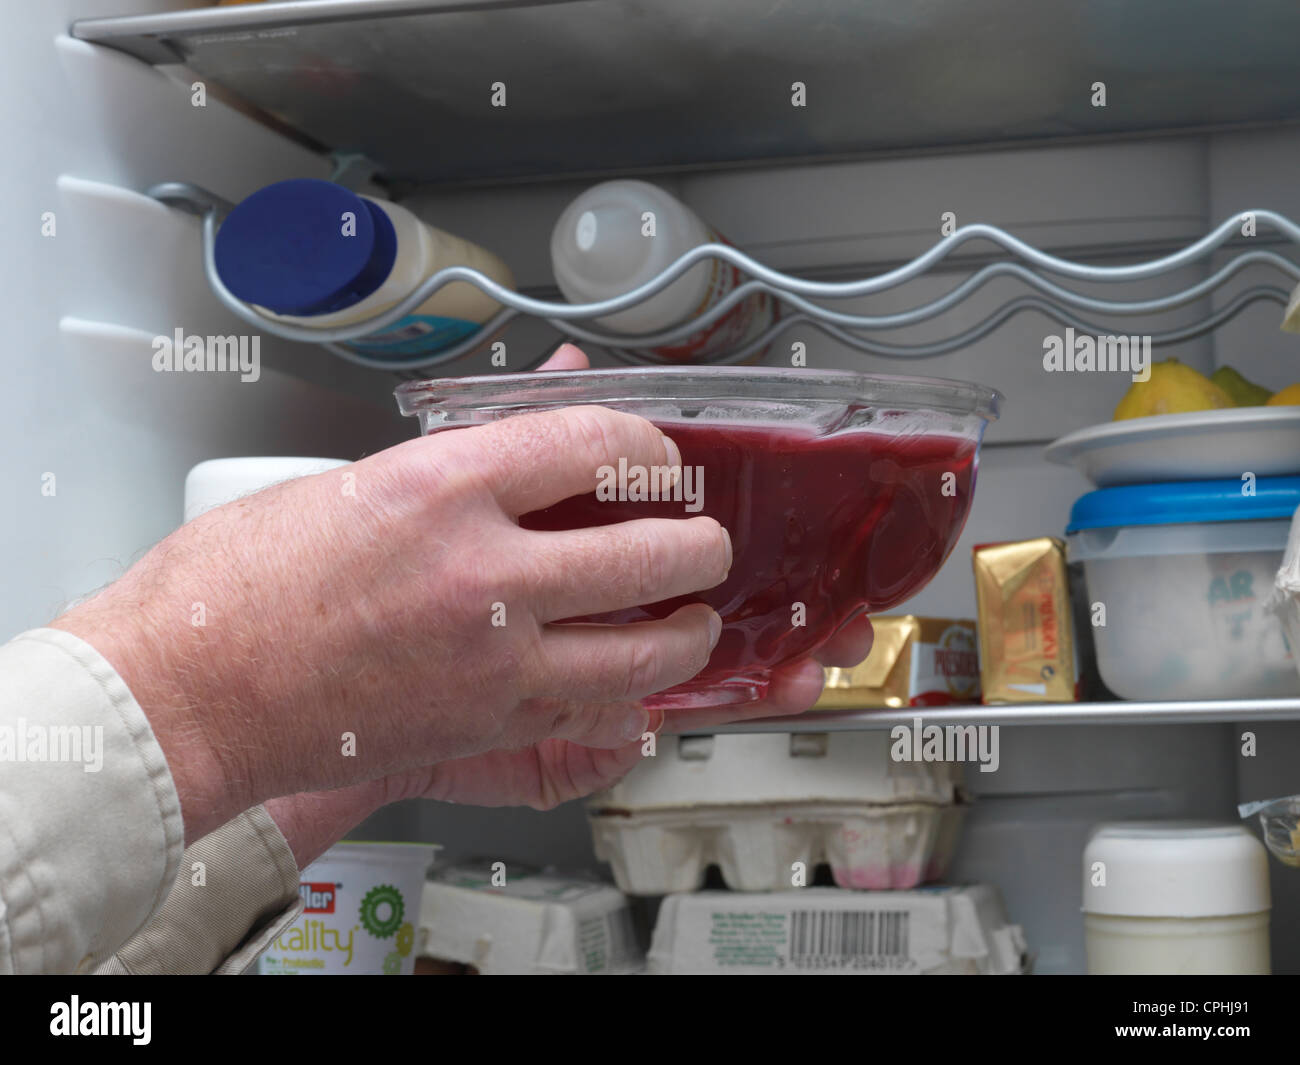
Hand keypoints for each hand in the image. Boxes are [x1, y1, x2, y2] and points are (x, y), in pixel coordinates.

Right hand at [258, 345, 872, 868]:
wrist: (185, 695)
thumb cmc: (235, 586)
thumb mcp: (348, 482)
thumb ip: (461, 450)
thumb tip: (541, 401)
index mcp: (440, 487)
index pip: (594, 443)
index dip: (649, 447)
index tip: (658, 457)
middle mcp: (482, 570)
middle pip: (648, 548)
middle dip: (697, 542)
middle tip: (702, 540)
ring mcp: (492, 657)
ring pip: (645, 647)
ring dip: (688, 629)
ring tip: (694, 618)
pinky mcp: (488, 725)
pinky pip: (597, 709)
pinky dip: (635, 692)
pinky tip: (639, 677)